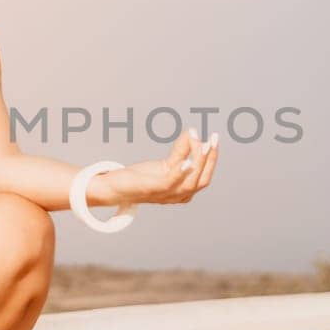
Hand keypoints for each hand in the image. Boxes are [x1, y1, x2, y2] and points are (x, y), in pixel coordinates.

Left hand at [100, 128, 218, 205]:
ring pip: (190, 181)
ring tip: (201, 142)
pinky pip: (171, 182)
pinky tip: (187, 161)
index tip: (214, 139)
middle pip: (202, 179)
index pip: (204, 176)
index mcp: (183, 191)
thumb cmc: (141, 177)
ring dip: (198, 161)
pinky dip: (181, 172)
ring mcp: (166, 195)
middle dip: (210, 159)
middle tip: (213, 138)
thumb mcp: (165, 163)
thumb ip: (181, 151)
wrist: (115, 189)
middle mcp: (178, 196)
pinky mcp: (152, 189)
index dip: (212, 159)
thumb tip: (194, 134)